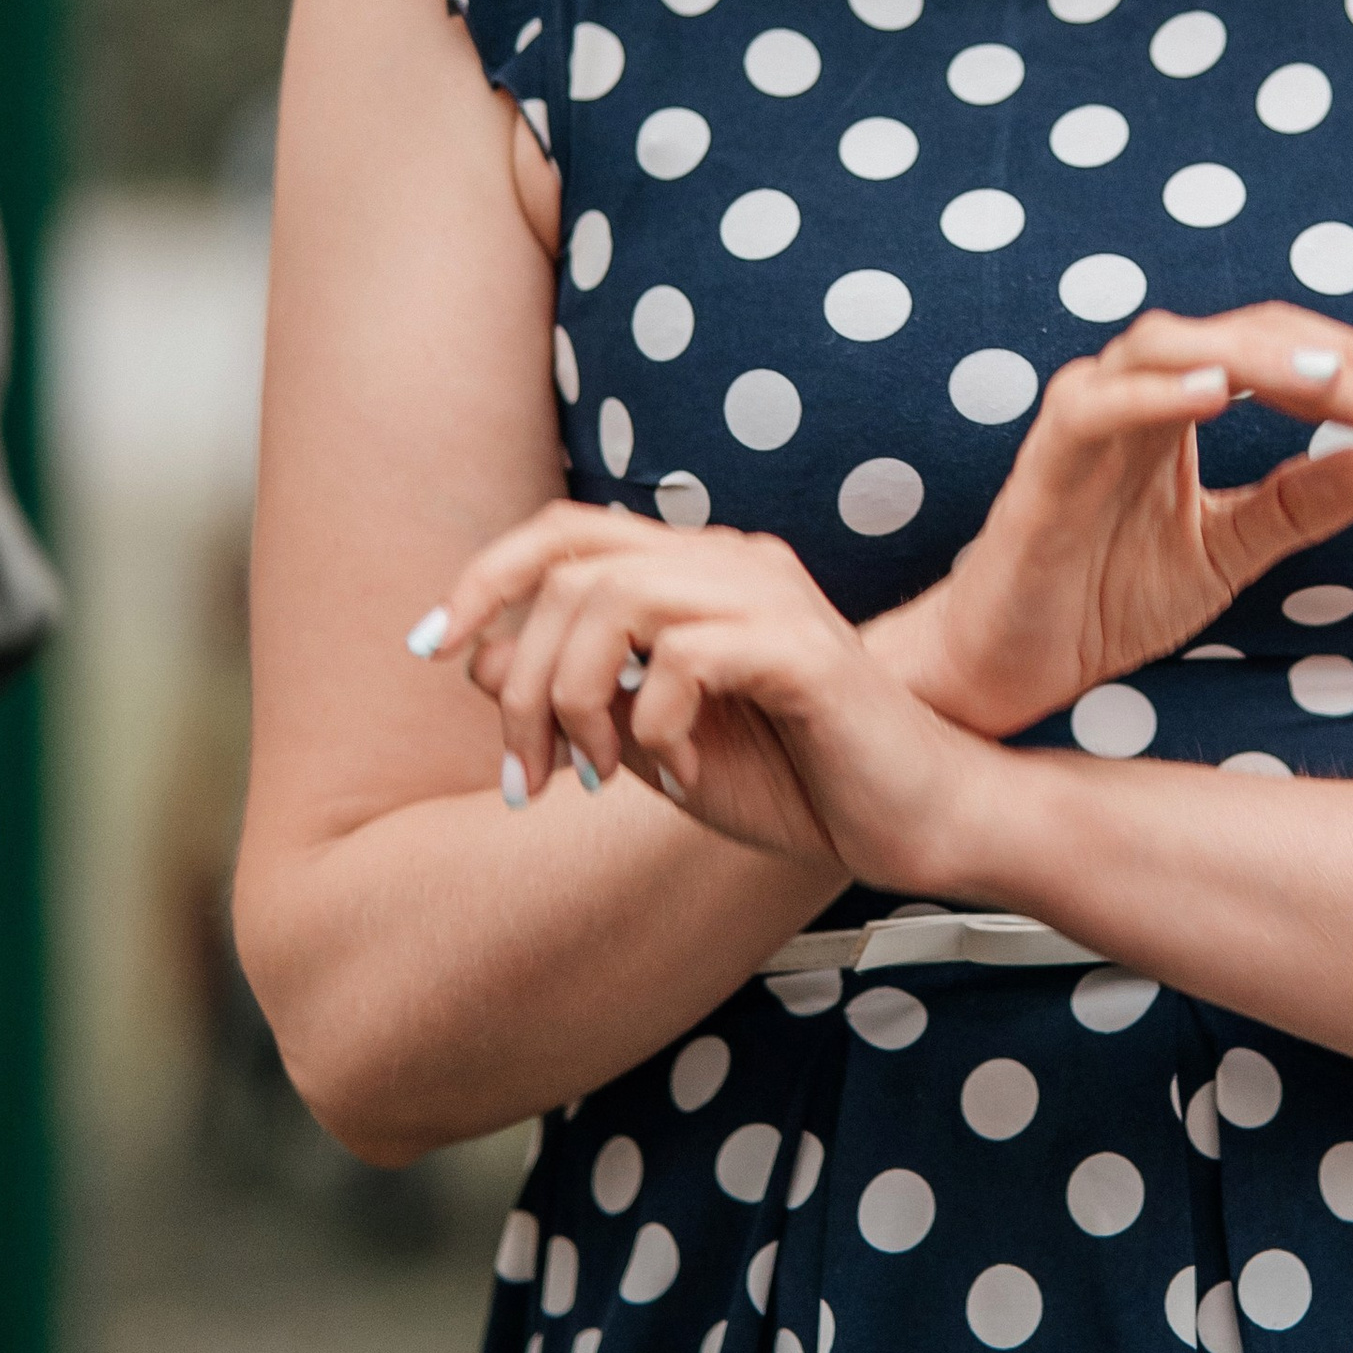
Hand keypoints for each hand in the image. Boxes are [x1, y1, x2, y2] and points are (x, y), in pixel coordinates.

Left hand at [412, 508, 987, 891]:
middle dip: (515, 672)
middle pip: (571, 562)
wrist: (921, 821)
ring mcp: (772, 598)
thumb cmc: (799, 781)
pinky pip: (682, 659)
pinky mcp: (803, 652)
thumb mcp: (658, 741)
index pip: (566, 531)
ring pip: (614, 599)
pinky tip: (672, 775)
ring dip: (571, 699)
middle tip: (522, 773)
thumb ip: (583, 694)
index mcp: (700, 571)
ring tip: (589, 777)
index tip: (431, 651)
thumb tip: (481, 661)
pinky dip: (651, 725)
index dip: (483, 579)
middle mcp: (733, 563)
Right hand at [873, 302, 1352, 736]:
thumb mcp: (1228, 552)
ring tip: (1329, 379)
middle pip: (1234, 335)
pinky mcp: (1041, 467)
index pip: (1275, 352)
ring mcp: (1082, 423)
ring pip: (1162, 346)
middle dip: (1326, 357)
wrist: (1007, 670)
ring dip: (1252, 356)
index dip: (1352, 363)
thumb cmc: (1103, 597)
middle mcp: (1132, 395)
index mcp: (1178, 406)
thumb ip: (1299, 506)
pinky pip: (1094, 407)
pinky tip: (1218, 394)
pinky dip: (1155, 391)